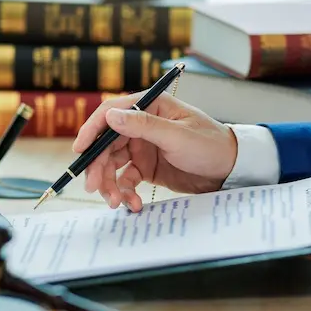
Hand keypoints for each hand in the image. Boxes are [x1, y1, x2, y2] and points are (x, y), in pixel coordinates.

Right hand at [72, 91, 236, 211]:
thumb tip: (110, 116)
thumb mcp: (177, 135)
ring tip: (117, 202)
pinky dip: (124, 192)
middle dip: (98, 167)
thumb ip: (143, 125)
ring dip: (109, 184)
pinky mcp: (145, 167)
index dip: (91, 132)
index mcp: (148, 106)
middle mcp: (140, 125)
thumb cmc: (210, 145)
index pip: (110, 114)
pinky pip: (125, 180)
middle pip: (106, 144)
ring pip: (112, 164)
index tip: (80, 151)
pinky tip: (132, 203)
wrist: (230, 170)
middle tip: (94, 188)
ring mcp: (141, 147)